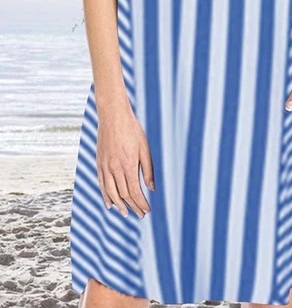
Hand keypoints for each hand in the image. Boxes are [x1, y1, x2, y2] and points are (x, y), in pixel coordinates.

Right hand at [95, 95, 154, 217]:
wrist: (113, 116)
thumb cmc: (132, 130)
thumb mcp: (145, 149)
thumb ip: (148, 170)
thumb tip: (152, 188)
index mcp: (128, 165)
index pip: (134, 192)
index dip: (141, 203)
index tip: (147, 210)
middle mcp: (115, 168)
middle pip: (123, 194)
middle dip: (133, 206)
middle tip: (140, 214)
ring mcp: (105, 166)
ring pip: (111, 192)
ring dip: (119, 205)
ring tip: (126, 213)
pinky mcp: (99, 163)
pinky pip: (102, 184)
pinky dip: (105, 196)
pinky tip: (110, 203)